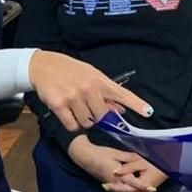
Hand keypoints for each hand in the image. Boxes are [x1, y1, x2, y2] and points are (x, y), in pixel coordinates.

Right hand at [29, 50, 151, 131]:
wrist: (43, 66)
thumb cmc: (70, 71)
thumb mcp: (91, 76)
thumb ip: (106, 93)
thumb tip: (120, 111)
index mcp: (99, 80)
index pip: (121, 94)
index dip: (136, 104)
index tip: (148, 112)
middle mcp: (88, 88)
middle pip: (102, 116)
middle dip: (96, 116)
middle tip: (87, 107)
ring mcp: (73, 97)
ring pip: (87, 123)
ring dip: (83, 120)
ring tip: (75, 106)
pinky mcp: (59, 105)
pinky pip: (72, 125)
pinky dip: (71, 124)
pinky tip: (67, 112)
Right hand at [67, 136, 159, 191]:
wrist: (86, 157)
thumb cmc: (100, 154)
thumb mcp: (116, 153)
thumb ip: (130, 158)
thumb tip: (141, 158)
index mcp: (118, 174)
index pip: (133, 183)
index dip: (143, 186)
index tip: (152, 188)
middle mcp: (115, 182)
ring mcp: (112, 185)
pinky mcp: (109, 186)